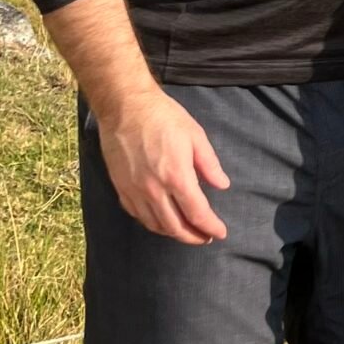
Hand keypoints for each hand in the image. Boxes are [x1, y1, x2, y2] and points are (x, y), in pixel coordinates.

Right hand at [96, 88, 230, 243]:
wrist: (125, 107)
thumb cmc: (163, 117)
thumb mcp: (195, 136)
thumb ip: (209, 164)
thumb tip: (222, 185)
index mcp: (176, 176)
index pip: (197, 213)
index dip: (210, 226)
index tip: (220, 232)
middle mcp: (154, 190)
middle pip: (175, 226)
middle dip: (193, 236)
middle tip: (205, 237)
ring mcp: (134, 191)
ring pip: (155, 224)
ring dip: (173, 233)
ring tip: (186, 231)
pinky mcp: (121, 188)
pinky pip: (138, 215)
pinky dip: (152, 223)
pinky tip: (161, 221)